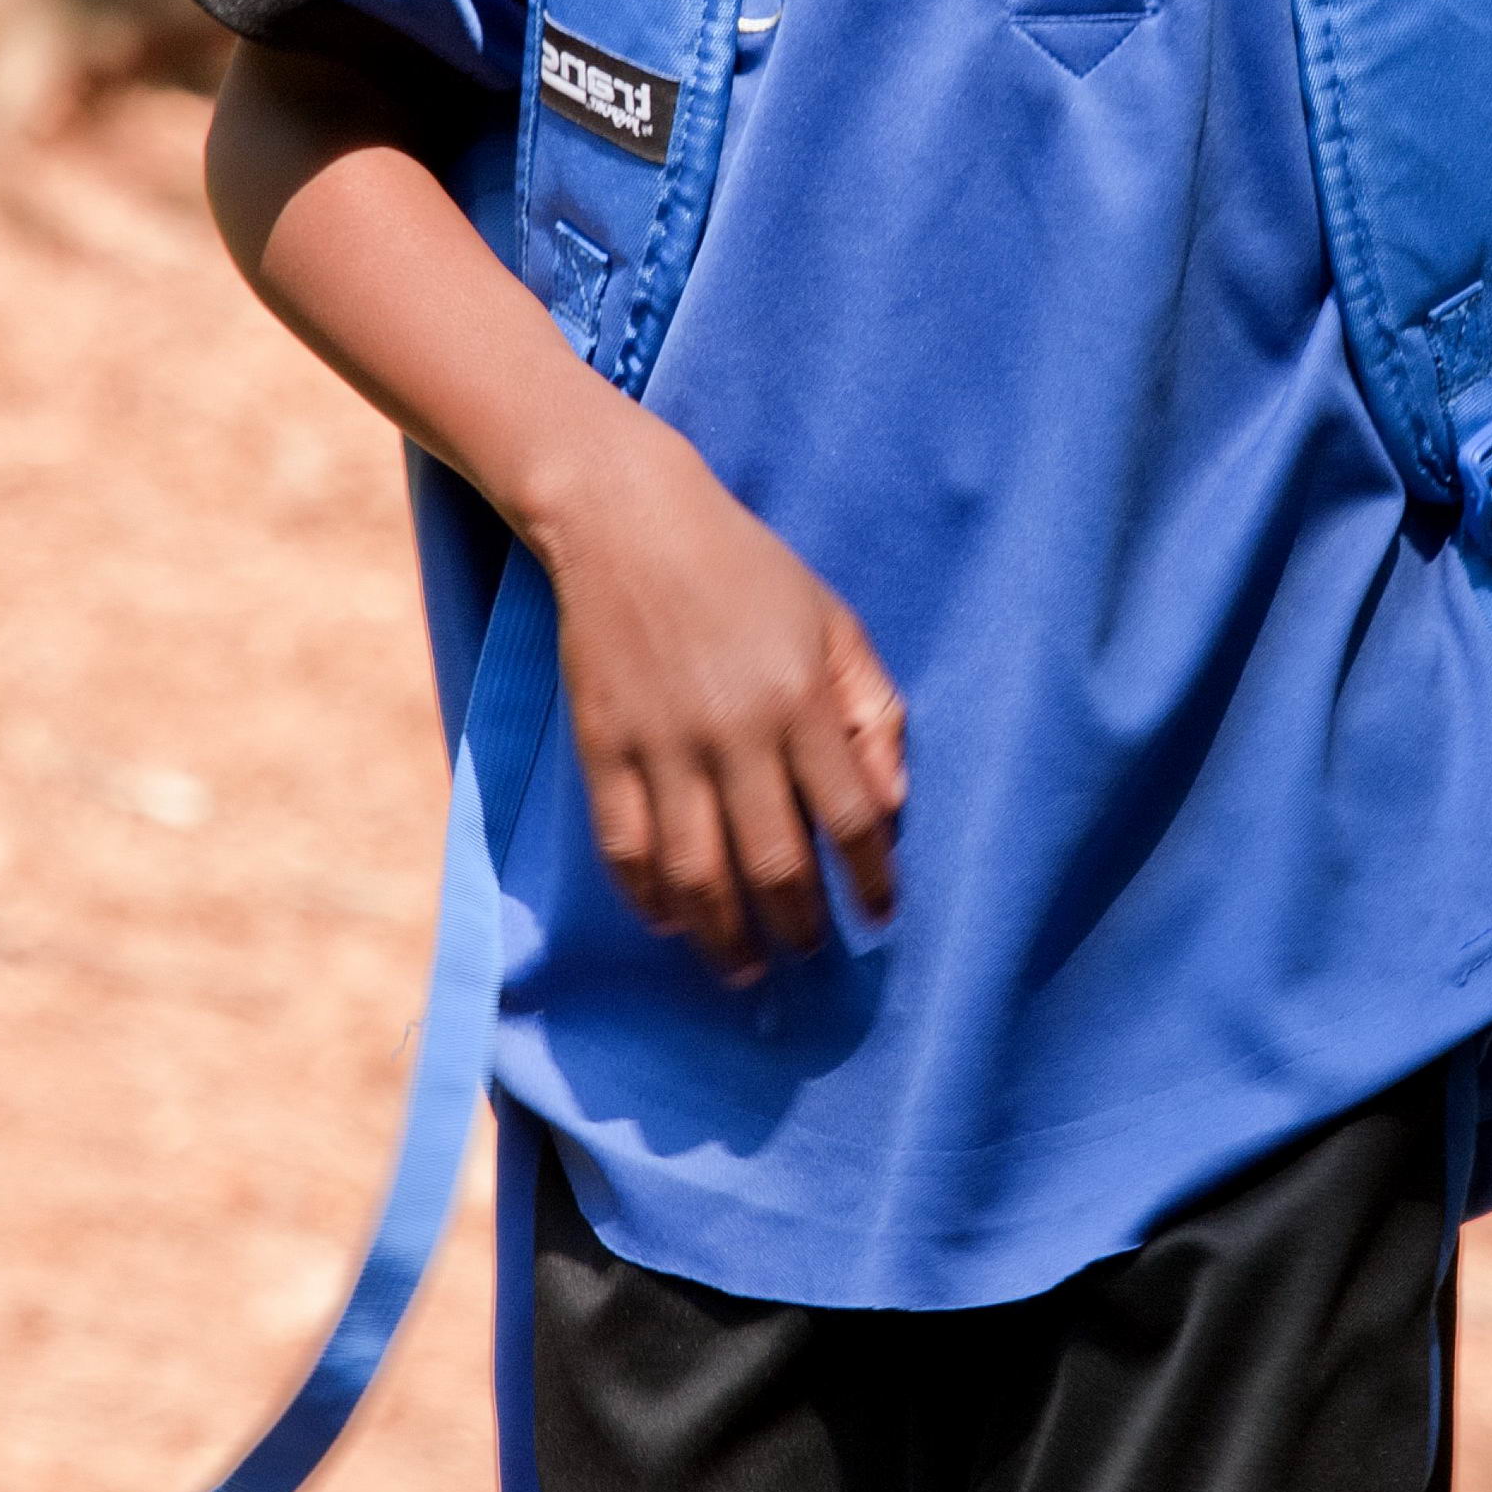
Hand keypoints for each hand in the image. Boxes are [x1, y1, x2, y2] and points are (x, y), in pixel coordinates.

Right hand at [536, 405, 904, 982]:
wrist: (627, 522)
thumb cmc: (747, 572)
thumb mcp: (833, 622)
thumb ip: (873, 711)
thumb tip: (889, 808)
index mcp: (800, 699)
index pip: (851, 818)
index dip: (870, 881)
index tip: (878, 917)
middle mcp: (734, 732)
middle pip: (773, 863)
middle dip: (797, 926)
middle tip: (806, 953)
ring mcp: (662, 745)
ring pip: (696, 874)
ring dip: (723, 937)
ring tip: (743, 968)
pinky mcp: (602, 748)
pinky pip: (624, 847)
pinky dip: (647, 897)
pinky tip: (671, 920)